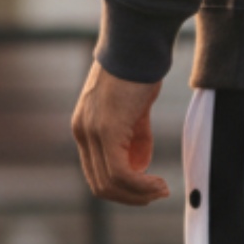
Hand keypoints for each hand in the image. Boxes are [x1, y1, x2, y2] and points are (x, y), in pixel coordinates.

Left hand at [71, 63, 169, 205]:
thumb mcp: (134, 113)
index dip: (123, 191)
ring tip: (161, 190)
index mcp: (84, 129)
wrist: (136, 46)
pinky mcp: (106, 130)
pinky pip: (121, 172)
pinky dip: (141, 185)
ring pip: (110, 183)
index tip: (148, 190)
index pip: (96, 175)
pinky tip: (159, 183)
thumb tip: (139, 166)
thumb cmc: (138, 73)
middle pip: (101, 186)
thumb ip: (134, 140)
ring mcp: (91, 131)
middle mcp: (82, 132)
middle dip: (131, 198)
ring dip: (139, 194)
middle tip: (158, 194)